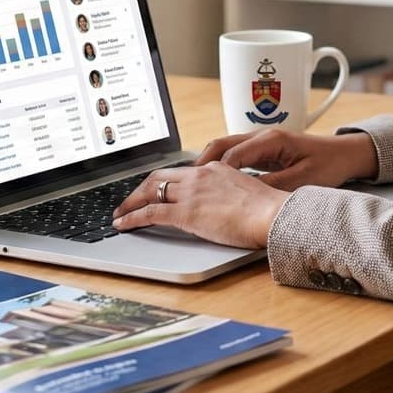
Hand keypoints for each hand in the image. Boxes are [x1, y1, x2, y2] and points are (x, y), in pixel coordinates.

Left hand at [111, 162, 288, 247]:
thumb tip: (224, 207)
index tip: (155, 190)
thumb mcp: (246, 194)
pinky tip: (123, 225)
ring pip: (150, 191)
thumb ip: (229, 195)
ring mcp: (191, 193)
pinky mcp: (186, 213)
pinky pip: (150, 212)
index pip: (181, 172)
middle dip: (140, 189)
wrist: (273, 214)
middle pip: (159, 176)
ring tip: (120, 214)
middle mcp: (200, 175)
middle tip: (129, 200)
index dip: (163, 181)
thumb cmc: (268, 210)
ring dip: (130, 202)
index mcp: (215, 168)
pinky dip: (132, 217)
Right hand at [194, 128, 377, 190]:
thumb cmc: (328, 165)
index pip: (233, 154)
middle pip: (221, 144)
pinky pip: (234, 154)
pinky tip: (213, 181)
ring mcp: (261, 142)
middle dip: (201, 163)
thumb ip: (273, 186)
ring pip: (225, 148)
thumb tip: (246, 195)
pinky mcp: (263, 150)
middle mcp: (262, 136)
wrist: (346, 154)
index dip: (216, 172)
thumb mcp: (302, 180)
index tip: (201, 188)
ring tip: (192, 182)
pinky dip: (220, 165)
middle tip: (184, 182)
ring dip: (208, 163)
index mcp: (271, 140)